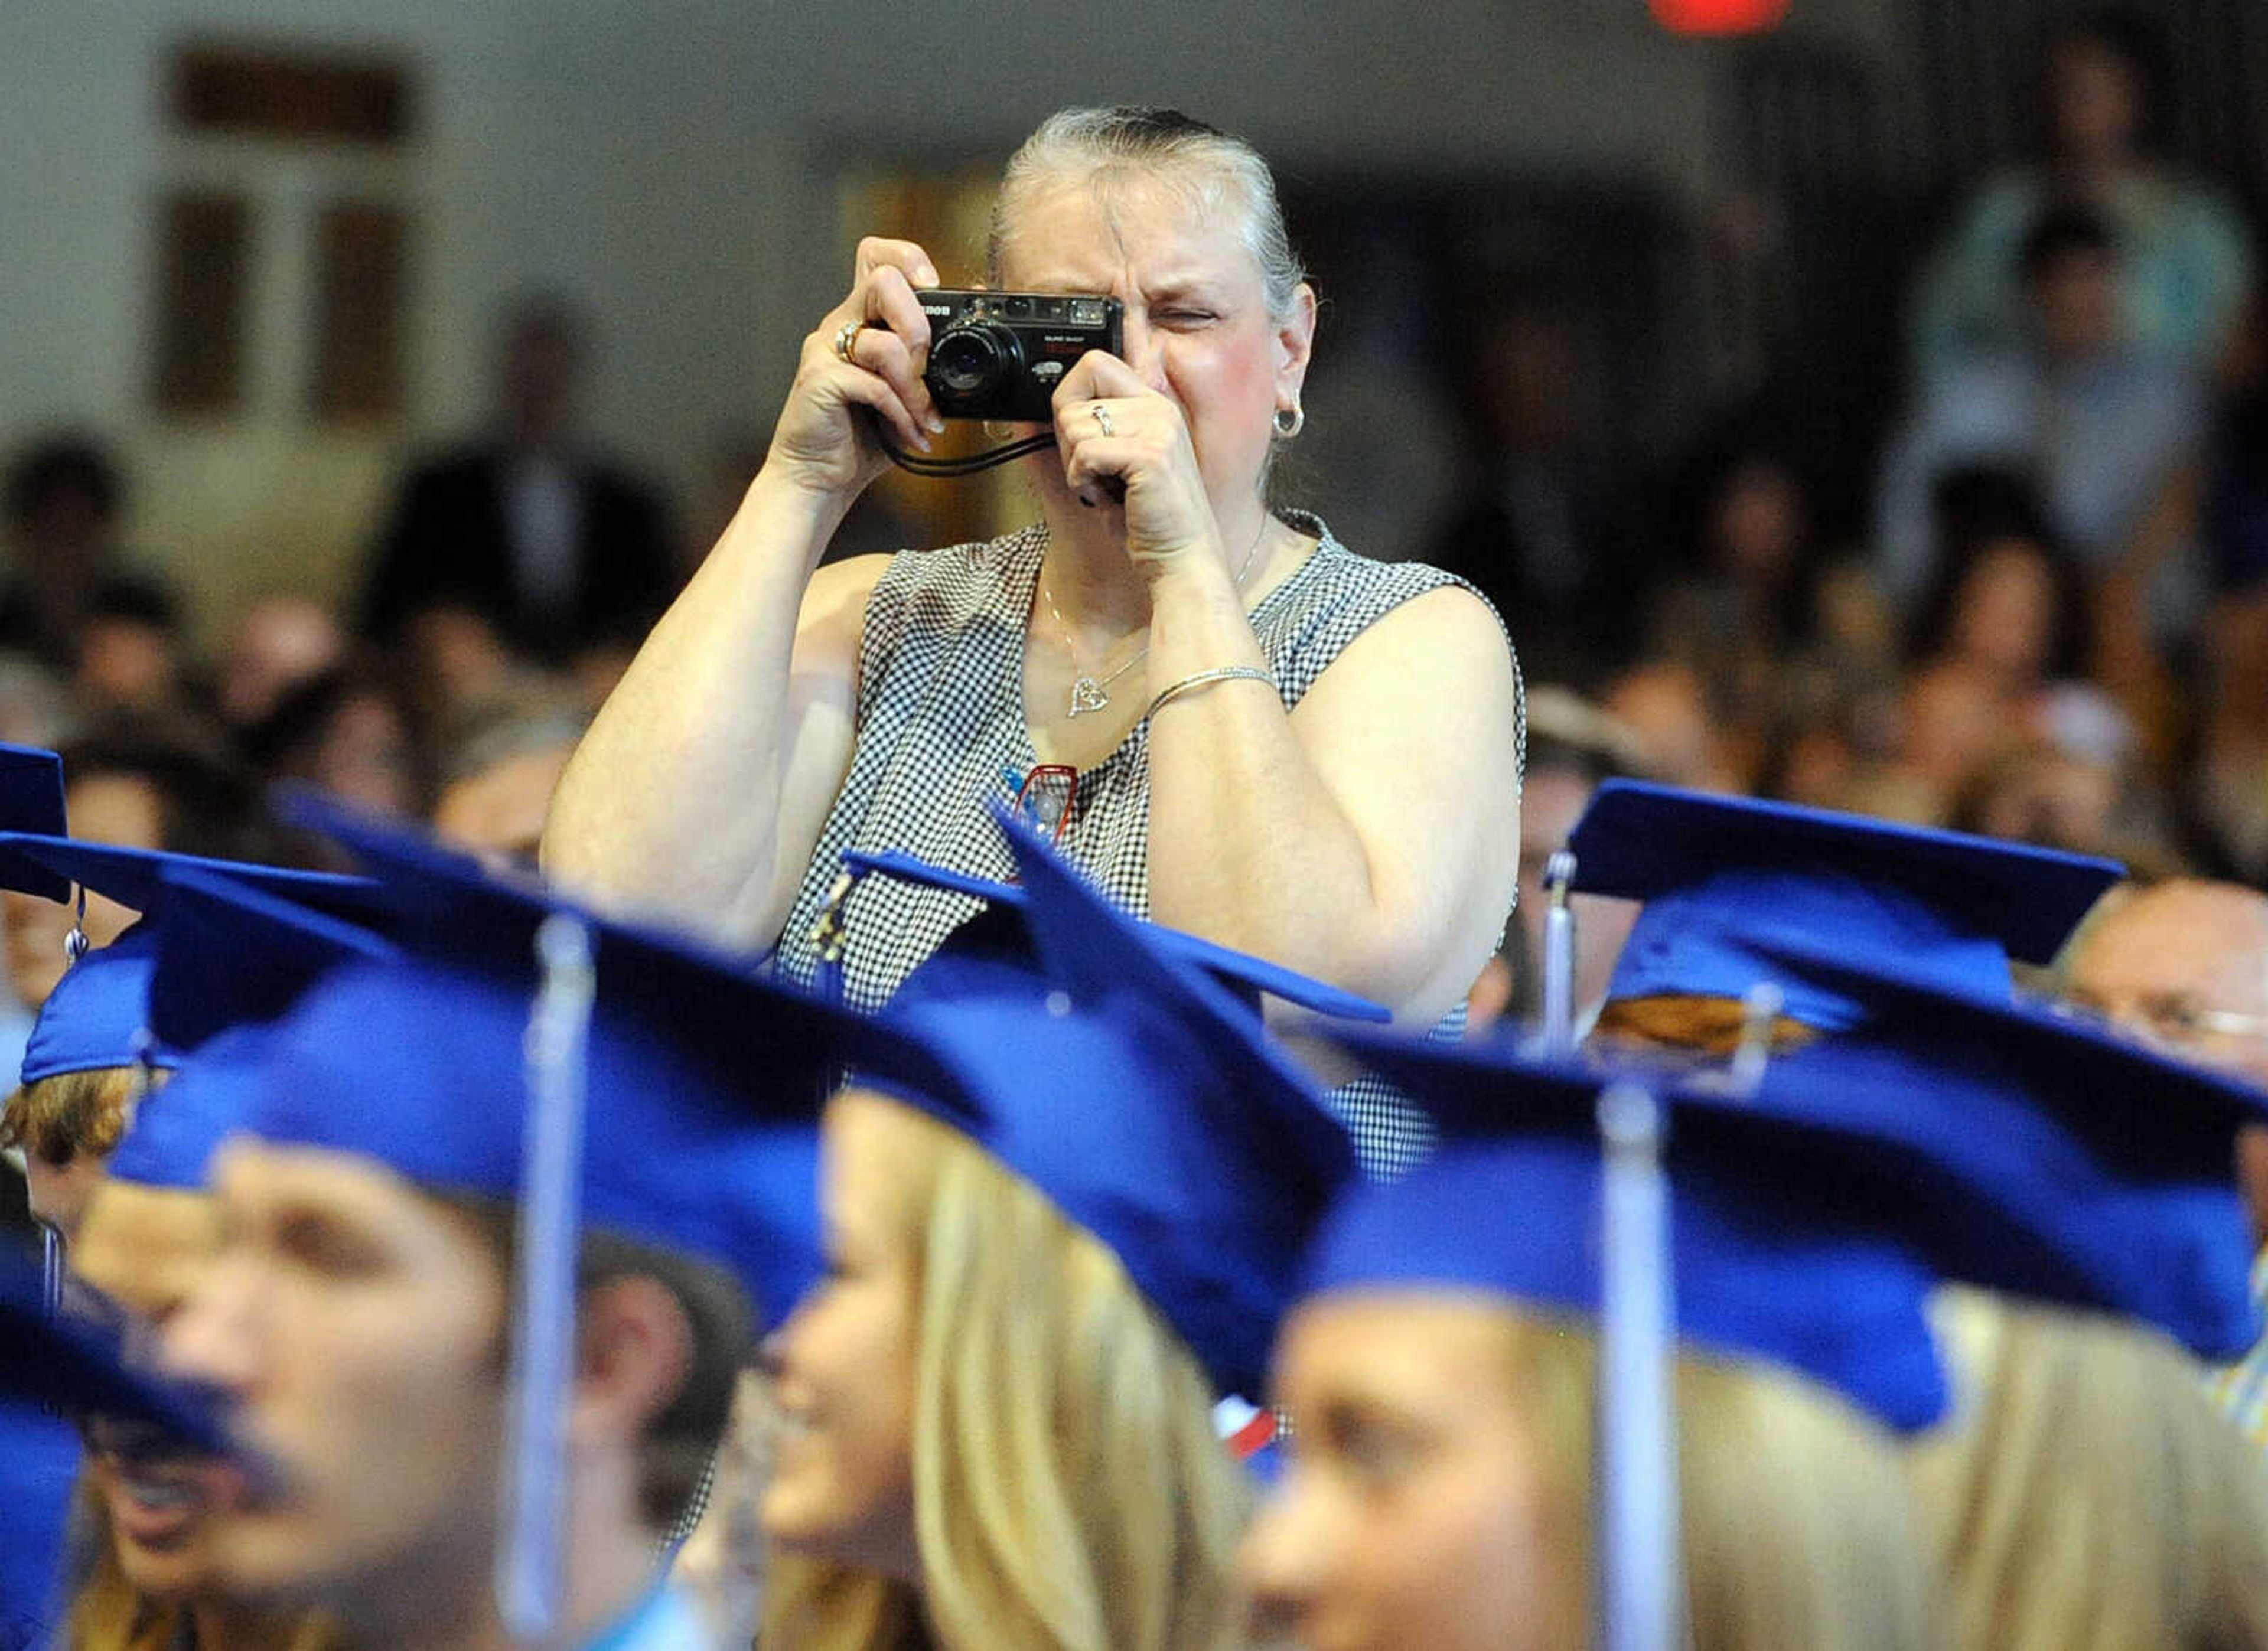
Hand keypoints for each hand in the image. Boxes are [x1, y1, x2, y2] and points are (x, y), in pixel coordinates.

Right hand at [765, 238, 947, 499]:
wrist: (819, 478)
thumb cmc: (861, 437)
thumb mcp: (907, 394)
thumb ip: (928, 366)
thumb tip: (974, 339)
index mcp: (861, 319)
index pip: (878, 257)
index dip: (910, 261)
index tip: (936, 294)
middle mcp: (840, 325)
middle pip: (884, 280)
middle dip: (920, 325)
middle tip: (928, 368)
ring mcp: (825, 350)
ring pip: (884, 342)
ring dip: (917, 388)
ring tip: (926, 419)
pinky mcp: (819, 380)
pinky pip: (874, 385)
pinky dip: (901, 414)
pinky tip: (910, 435)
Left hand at [1050, 350, 1222, 574]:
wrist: (1181, 559)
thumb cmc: (1150, 519)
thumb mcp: (1122, 462)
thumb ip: (1099, 429)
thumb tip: (1056, 408)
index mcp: (1154, 405)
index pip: (1094, 363)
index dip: (1070, 398)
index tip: (1078, 437)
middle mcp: (1158, 409)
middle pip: (1075, 395)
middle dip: (1069, 440)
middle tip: (1095, 472)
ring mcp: (1158, 429)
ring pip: (1074, 426)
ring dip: (1077, 467)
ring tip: (1107, 488)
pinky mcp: (1151, 455)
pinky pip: (1084, 454)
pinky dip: (1082, 483)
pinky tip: (1106, 499)